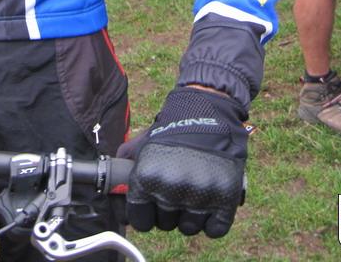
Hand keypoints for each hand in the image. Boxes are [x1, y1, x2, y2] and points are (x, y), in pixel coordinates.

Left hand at [124, 87, 246, 237]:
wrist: (208, 110)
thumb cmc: (172, 128)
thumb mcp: (142, 143)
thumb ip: (124, 166)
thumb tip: (114, 193)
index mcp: (147, 177)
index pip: (140, 220)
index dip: (144, 213)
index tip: (150, 203)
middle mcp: (171, 189)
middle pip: (165, 224)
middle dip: (167, 210)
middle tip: (174, 187)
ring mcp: (200, 195)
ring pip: (189, 228)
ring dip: (189, 215)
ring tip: (192, 189)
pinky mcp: (226, 198)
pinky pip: (214, 229)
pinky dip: (212, 220)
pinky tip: (209, 200)